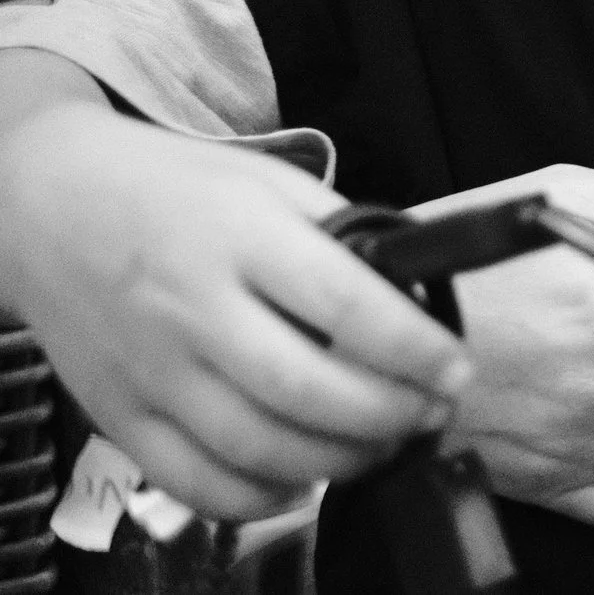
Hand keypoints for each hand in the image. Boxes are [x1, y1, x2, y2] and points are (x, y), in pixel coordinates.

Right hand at [0, 97, 467, 520]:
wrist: (49, 202)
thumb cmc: (172, 189)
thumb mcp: (268, 183)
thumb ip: (339, 233)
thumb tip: (414, 286)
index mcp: (242, 238)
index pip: (347, 306)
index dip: (414, 349)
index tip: (456, 369)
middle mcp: (194, 308)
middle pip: (306, 389)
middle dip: (389, 414)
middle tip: (432, 413)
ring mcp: (152, 368)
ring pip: (256, 447)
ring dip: (338, 461)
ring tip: (384, 445)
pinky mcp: (119, 413)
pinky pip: (194, 480)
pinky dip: (258, 498)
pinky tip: (302, 482)